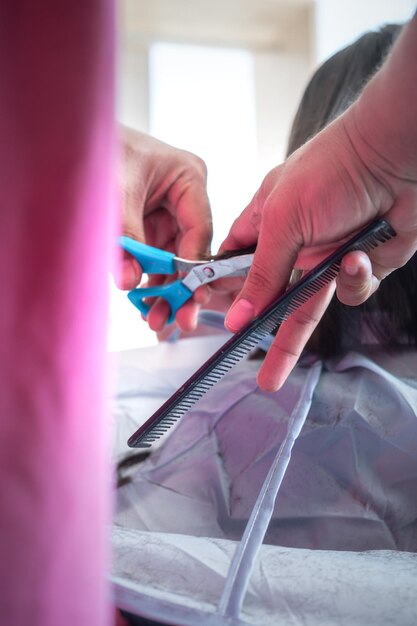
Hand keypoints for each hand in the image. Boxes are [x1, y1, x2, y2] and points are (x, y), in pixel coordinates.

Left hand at [116, 126, 212, 331]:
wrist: (70, 140)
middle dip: (182, 286)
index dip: (192, 265)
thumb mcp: (115, 195)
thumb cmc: (97, 151)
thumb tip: (130, 280)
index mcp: (188, 176)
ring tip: (157, 319)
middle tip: (179, 318)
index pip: (200, 228)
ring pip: (173, 259)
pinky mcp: (150, 225)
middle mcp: (183, 196)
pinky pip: (155, 257)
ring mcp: (167, 212)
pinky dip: (149, 280)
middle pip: (190, 249)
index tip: (185, 294)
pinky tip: (146, 305)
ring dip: (165, 290)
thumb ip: (126, 239)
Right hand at [222, 90, 416, 390]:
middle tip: (264, 377)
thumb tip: (236, 317)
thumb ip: (260, 275)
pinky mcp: (361, 266)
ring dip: (329, 302)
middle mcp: (295, 246)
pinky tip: (362, 254)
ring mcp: (327, 258)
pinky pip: (352, 292)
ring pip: (314, 306)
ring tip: (344, 266)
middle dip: (270, 340)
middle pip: (274, 301)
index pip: (235, 267)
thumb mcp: (283, 222)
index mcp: (265, 225)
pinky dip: (358, 278)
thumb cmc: (332, 171)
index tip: (217, 322)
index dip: (226, 295)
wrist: (397, 157)